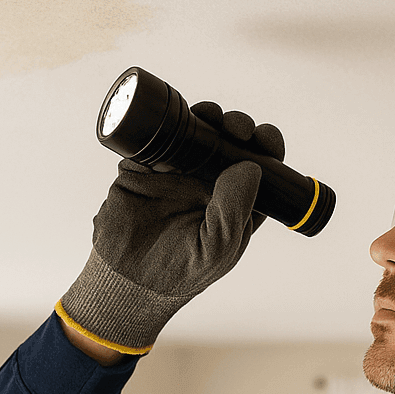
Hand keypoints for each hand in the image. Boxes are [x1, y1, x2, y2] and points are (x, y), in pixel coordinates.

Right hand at [57, 102, 284, 353]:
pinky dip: (174, 119)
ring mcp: (181, 171)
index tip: (265, 140)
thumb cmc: (178, 273)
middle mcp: (212, 184)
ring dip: (212, 117)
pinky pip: (164, 133)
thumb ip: (235, 209)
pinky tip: (183, 116)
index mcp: (237, 205)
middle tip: (236, 127)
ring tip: (211, 116)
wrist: (126, 278)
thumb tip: (249, 166)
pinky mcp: (149, 164)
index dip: (268, 149)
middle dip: (241, 127)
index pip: (263, 169)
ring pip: (203, 132)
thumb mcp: (218, 248)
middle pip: (235, 143)